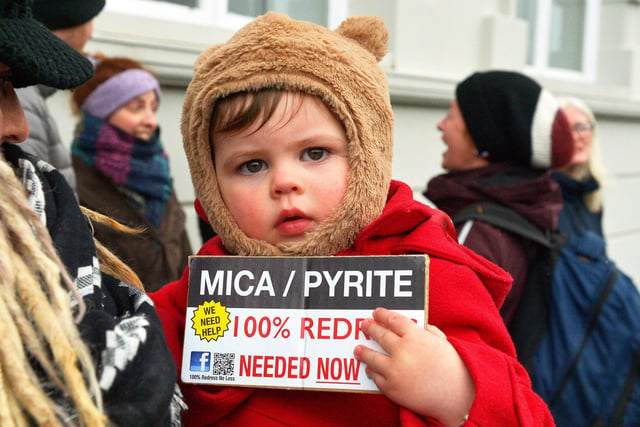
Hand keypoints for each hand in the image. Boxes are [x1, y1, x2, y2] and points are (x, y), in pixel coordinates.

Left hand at [353, 308, 473, 426]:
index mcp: (416, 337)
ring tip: (358, 348)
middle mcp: (402, 352)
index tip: (377, 313)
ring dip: (363, 351)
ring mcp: (395, 370)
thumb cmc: (453, 368)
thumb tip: (417, 325)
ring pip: (371, 357)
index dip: (383, 315)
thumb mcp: (442, 343)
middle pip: (380, 335)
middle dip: (370, 328)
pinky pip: (377, 377)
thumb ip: (427, 332)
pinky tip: (371, 368)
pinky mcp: (391, 388)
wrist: (457, 397)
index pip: (393, 320)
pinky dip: (373, 371)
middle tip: (364, 325)